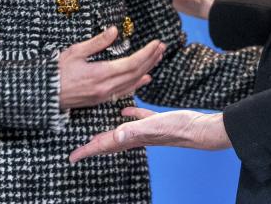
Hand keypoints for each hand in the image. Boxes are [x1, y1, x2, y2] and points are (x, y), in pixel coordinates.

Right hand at [57, 27, 165, 109]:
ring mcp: (104, 96)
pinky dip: (137, 83)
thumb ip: (97, 42)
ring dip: (147, 69)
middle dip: (151, 59)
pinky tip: (145, 77)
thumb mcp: (75, 52)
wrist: (44, 94)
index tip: (157, 43)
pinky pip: (124, 91)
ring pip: (132, 83)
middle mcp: (106, 88)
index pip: (132, 64)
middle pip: (136, 73)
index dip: (147, 53)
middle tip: (162, 47)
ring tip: (158, 57)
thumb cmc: (57, 71)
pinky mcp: (101, 99)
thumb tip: (114, 30)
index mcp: (100, 74)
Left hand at [69, 107, 230, 162]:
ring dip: (108, 135)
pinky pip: (137, 120)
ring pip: (121, 134)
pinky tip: (126, 111)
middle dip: (92, 147)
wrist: (198, 129)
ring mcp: (146, 131)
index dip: (87, 151)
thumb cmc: (177, 128)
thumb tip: (116, 134)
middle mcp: (136, 136)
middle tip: (79, 151)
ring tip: (97, 135)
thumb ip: (135, 129)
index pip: (104, 145)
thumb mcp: (154, 125)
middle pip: (108, 144)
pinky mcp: (156, 122)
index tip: (72, 158)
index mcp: (131, 137)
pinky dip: (129, 117)